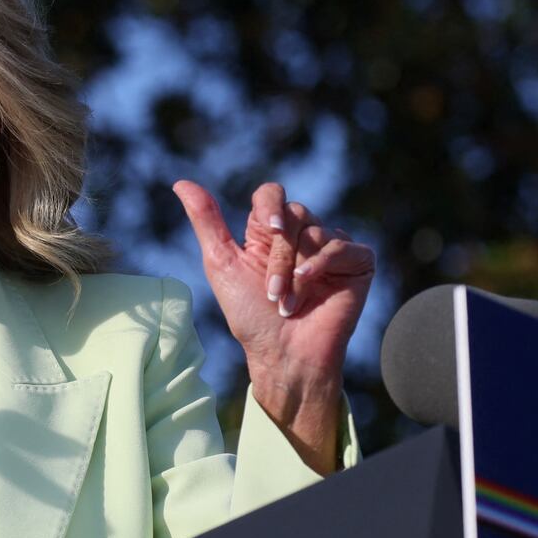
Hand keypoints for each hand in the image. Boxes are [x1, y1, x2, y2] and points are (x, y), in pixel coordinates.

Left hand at [173, 180, 374, 472]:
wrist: (282, 355)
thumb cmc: (250, 316)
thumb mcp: (222, 264)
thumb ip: (207, 222)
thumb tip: (180, 183)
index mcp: (269, 233)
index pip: (271, 195)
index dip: (271, 205)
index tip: (270, 226)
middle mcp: (301, 236)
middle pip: (293, 216)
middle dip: (278, 257)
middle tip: (272, 293)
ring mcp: (330, 248)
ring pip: (316, 232)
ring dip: (296, 271)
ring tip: (287, 304)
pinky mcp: (357, 263)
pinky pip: (344, 246)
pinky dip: (325, 265)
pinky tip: (313, 288)